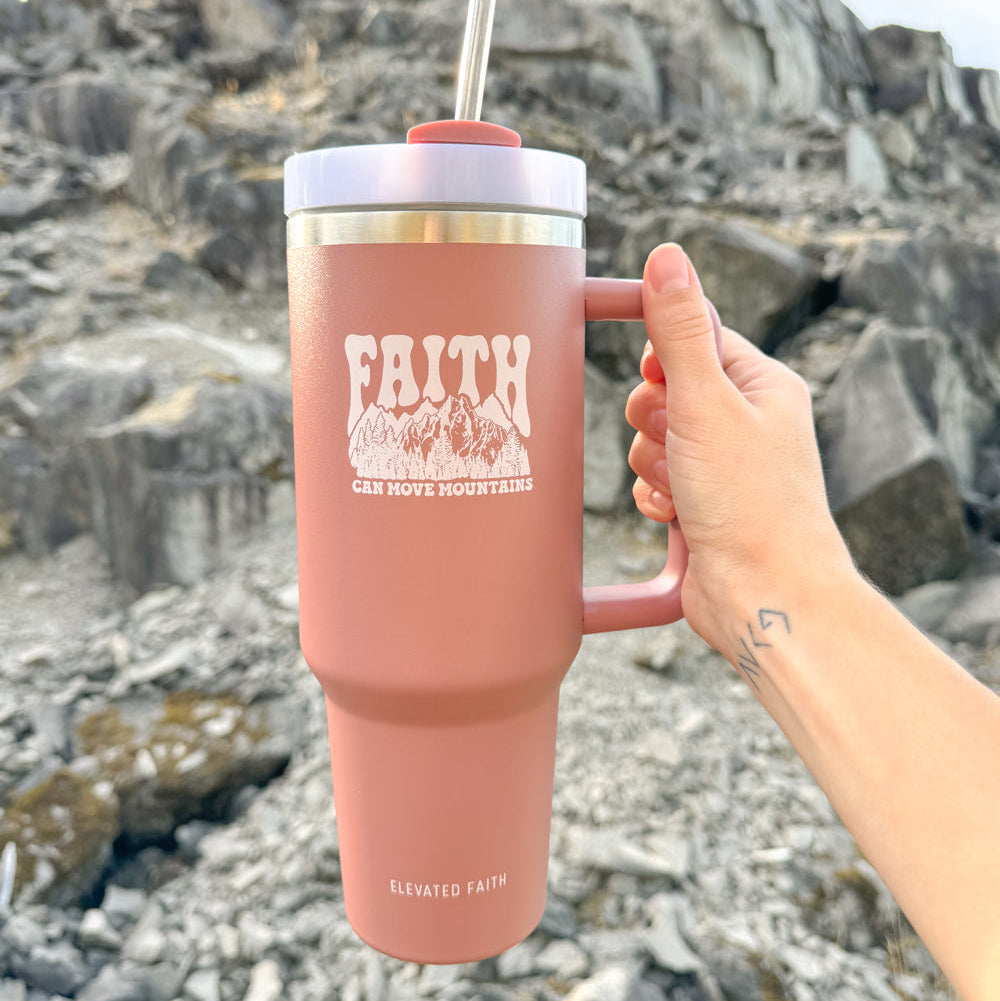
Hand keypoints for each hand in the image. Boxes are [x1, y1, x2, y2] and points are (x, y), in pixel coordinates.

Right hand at [625, 243, 851, 647]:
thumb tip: (667, 257)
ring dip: (654, 464)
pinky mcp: (701, 505)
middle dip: (655, 422)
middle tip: (678, 442)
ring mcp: (722, 467)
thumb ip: (678, 330)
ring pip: (652, 441)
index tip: (658, 379)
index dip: (665, 359)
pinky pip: (654, 481)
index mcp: (762, 386)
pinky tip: (678, 516)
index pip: (696, 338)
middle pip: (664, 392)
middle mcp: (746, 423)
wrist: (762, 594)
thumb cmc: (751, 501)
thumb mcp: (706, 401)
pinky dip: (656, 497)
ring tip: (684, 488)